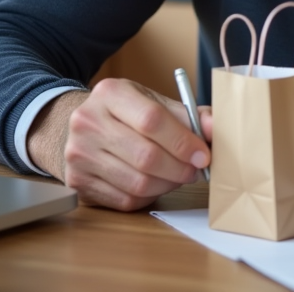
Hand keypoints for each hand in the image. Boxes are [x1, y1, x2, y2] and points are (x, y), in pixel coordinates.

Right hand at [26, 78, 212, 210]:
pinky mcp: (77, 182)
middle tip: (195, 170)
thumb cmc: (126, 114)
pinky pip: (125, 200)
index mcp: (110, 93)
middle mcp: (87, 121)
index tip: (203, 154)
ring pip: (137, 182)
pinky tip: (156, 183)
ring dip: (168, 184)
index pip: (152, 120)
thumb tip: (216, 129)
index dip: (183, 141)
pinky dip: (149, 196)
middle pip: (145, 156)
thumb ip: (187, 115)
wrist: (83, 126)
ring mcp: (78, 154)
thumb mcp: (153, 102)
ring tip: (178, 175)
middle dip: (179, 168)